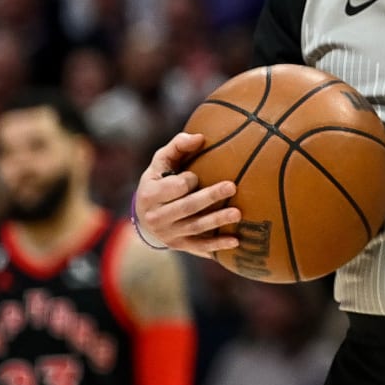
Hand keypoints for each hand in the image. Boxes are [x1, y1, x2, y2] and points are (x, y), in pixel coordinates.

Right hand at [133, 132, 241, 257]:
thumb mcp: (161, 162)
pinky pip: (199, 247)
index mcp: (150, 194)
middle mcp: (157, 217)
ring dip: (217, 221)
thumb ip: (178, 146)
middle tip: (232, 186)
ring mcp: (168, 234)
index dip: (188, 180)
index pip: (174, 187)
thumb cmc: (160, 180)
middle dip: (209, 197)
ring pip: (195, 227)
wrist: (146, 215)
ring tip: (238, 213)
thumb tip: (200, 138)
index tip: (197, 176)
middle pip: (187, 207)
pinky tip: (236, 242)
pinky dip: (217, 246)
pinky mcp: (180, 245)